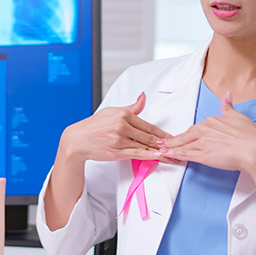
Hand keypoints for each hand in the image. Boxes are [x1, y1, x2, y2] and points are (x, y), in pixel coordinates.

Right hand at [59, 92, 175, 163]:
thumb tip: (143, 97)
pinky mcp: (116, 151)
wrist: (77, 140)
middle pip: (149, 136)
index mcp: (123, 114)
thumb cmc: (94, 125)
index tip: (172, 137)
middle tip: (178, 147)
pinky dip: (149, 156)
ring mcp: (119, 139)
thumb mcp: (112, 111)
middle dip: (165, 143)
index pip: (148, 125)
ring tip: (172, 155)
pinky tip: (158, 157)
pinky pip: (136, 154)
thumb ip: (131, 107)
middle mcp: (122, 126)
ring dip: (161, 151)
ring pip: (145, 146)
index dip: (162, 133)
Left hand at [160, 91, 255, 171]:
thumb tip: (227, 95)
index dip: (187, 134)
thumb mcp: (239, 117)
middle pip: (186, 135)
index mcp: (213, 121)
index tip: (181, 136)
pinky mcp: (203, 155)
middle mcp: (205, 130)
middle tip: (162, 142)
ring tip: (161, 149)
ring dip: (171, 147)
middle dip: (173, 139)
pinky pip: (186, 154)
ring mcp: (203, 142)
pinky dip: (176, 154)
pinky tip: (169, 155)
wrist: (255, 150)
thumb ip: (229, 107)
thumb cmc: (251, 137)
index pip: (196, 128)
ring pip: (183, 144)